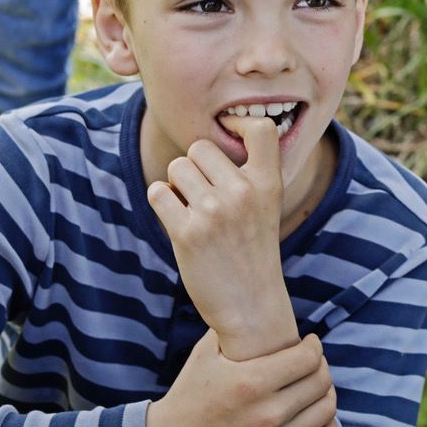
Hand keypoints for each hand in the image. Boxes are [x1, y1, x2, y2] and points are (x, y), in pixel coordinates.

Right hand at [145, 330, 337, 426]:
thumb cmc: (189, 394)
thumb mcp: (205, 353)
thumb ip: (234, 327)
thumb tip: (255, 301)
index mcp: (251, 382)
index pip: (308, 358)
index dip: (314, 346)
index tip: (308, 343)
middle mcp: (266, 413)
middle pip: (321, 381)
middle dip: (320, 366)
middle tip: (311, 363)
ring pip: (325, 410)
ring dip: (326, 393)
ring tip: (315, 386)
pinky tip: (319, 418)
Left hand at [148, 116, 296, 358]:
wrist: (250, 304)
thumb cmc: (253, 248)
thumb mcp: (266, 204)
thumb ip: (249, 171)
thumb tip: (209, 139)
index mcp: (269, 183)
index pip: (261, 128)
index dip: (239, 123)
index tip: (230, 134)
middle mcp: (244, 192)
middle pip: (200, 147)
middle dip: (195, 167)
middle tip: (204, 194)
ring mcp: (215, 212)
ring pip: (175, 168)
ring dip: (176, 185)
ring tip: (192, 210)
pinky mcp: (187, 232)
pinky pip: (158, 193)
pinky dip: (162, 202)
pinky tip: (177, 219)